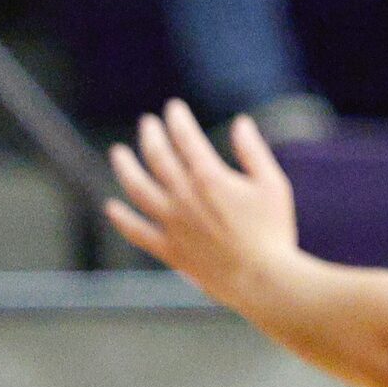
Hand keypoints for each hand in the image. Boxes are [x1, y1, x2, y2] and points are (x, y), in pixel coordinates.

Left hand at [107, 100, 301, 309]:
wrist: (262, 279)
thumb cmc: (274, 230)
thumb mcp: (273, 184)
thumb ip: (253, 151)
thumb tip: (240, 122)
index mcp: (209, 178)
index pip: (186, 138)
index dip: (178, 119)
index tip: (174, 107)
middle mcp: (183, 197)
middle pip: (157, 158)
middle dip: (151, 135)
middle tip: (147, 121)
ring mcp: (172, 224)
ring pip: (137, 189)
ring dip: (125, 168)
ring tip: (117, 152)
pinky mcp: (169, 249)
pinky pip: (136, 230)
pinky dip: (121, 218)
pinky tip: (112, 206)